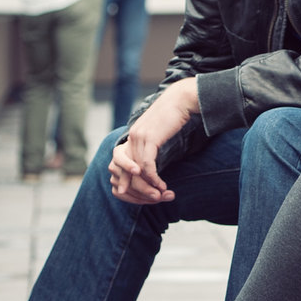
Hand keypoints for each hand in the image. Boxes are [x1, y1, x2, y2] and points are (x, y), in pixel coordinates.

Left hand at [109, 77, 197, 203]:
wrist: (181, 99)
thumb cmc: (173, 117)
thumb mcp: (158, 134)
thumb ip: (150, 147)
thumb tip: (150, 164)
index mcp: (130, 138)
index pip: (119, 168)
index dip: (128, 185)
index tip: (141, 196)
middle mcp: (130, 138)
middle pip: (125, 173)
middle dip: (137, 190)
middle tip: (152, 200)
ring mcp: (138, 138)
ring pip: (137, 172)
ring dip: (148, 188)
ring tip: (160, 196)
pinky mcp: (149, 139)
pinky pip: (147, 166)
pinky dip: (154, 180)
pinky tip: (162, 186)